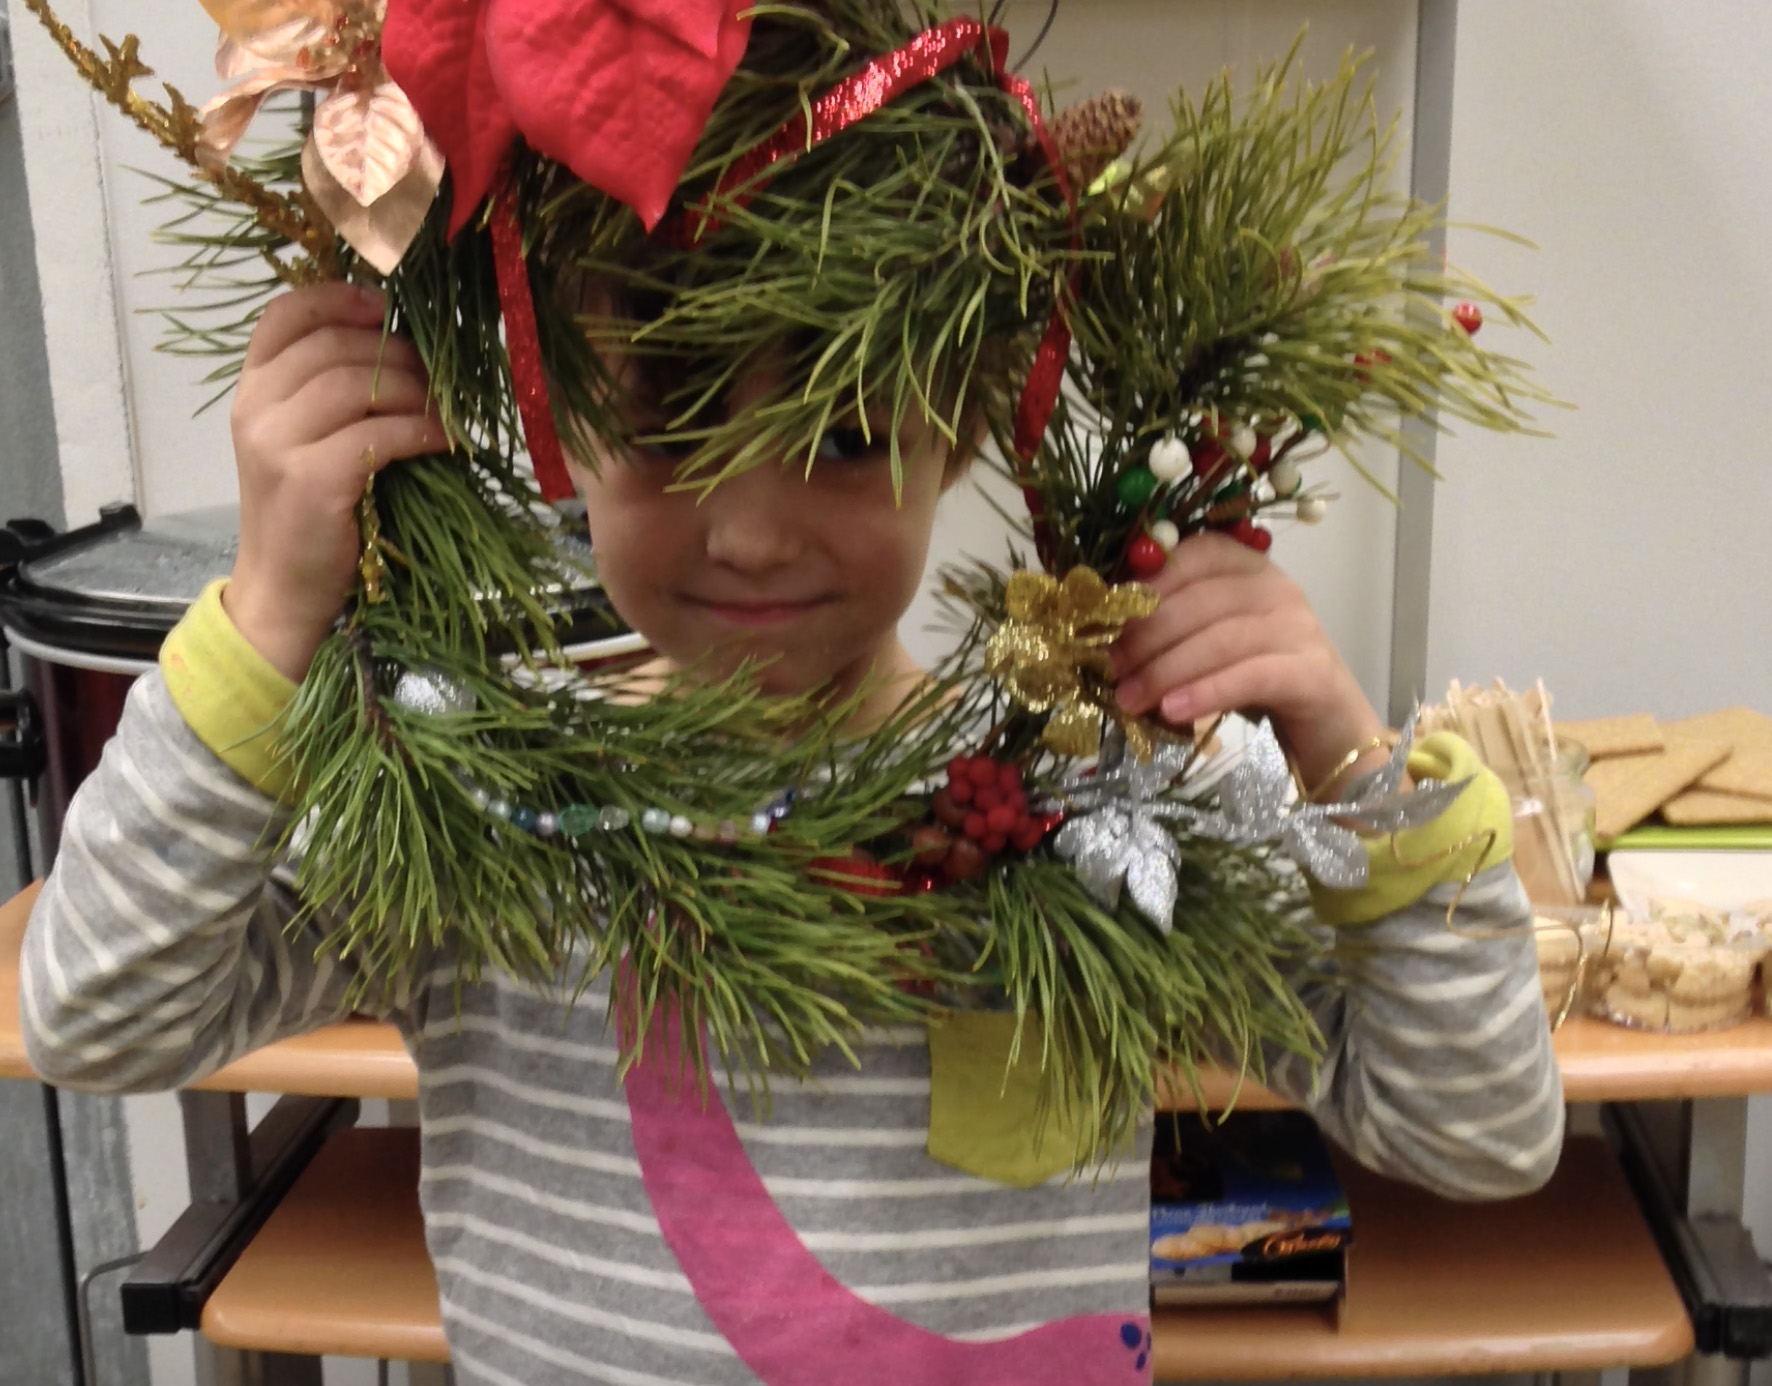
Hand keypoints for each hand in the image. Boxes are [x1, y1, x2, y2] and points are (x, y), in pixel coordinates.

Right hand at [223, 284, 446, 680]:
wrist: (281, 590)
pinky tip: (443, 442)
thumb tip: (400, 348)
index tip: (384, 308)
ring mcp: (278, 444)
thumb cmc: (306, 515)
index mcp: (250, 390)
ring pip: (360, 385)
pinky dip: (421, 432)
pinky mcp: (312, 480)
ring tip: (442, 414)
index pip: (284, 315)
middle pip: (336, 346)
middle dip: (398, 356)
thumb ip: (325, 393)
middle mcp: (255, 409)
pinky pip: (380, 434)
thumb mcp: (299, 442)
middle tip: (436, 380)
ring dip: (416, 394)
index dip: (338, 299)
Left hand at [1111, 533, 1389, 795]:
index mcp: (1250, 569)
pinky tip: (1172, 711)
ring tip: (1129, 699)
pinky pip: (1250, 676)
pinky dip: (1205, 692)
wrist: (1326, 725)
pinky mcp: (1312, 672)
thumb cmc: (1256, 680)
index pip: (1196, 555)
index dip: (1150, 583)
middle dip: (1147, 636)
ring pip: (1221, 639)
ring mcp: (1300, 627)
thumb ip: (1172, 629)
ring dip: (1165, 670)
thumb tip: (1108, 638)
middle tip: (1113, 669)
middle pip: (1201, 601)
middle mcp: (1278, 588)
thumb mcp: (1210, 644)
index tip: (1110, 618)